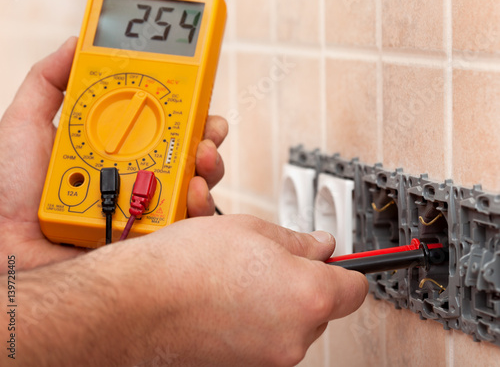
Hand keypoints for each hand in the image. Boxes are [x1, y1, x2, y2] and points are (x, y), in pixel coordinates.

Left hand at [0, 37, 227, 271]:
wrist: (8, 249)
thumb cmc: (9, 192)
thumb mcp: (25, 126)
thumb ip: (48, 81)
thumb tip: (76, 41)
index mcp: (117, 147)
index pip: (160, 121)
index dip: (183, 106)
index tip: (195, 93)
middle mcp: (138, 174)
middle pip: (187, 149)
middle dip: (207, 134)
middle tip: (209, 128)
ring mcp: (148, 205)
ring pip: (197, 182)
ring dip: (210, 165)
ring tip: (203, 156)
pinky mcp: (153, 237)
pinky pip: (188, 221)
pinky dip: (200, 203)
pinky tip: (194, 192)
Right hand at [19, 214, 367, 366]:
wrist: (136, 304)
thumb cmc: (186, 266)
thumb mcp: (252, 230)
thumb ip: (298, 240)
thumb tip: (321, 246)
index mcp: (308, 296)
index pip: (355, 286)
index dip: (345, 268)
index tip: (336, 260)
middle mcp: (295, 336)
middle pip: (322, 306)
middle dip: (304, 281)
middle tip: (271, 260)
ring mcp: (270, 358)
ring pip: (292, 323)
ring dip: (278, 301)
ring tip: (241, 279)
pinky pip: (267, 339)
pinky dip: (257, 320)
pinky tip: (228, 300)